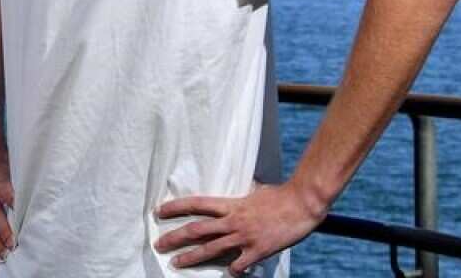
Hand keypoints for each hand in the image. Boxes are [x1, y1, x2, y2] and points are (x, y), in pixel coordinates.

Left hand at [154, 182, 323, 274]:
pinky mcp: (258, 250)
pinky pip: (239, 264)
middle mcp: (233, 220)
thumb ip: (241, 198)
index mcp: (231, 204)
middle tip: (159, 244)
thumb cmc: (280, 195)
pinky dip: (232, 270)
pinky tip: (230, 273)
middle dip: (175, 237)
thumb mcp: (254, 191)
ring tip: (176, 263)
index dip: (176, 207)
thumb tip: (238, 194)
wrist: (302, 202)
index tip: (160, 211)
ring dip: (191, 257)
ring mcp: (244, 236)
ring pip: (211, 248)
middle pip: (197, 229)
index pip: (196, 203)